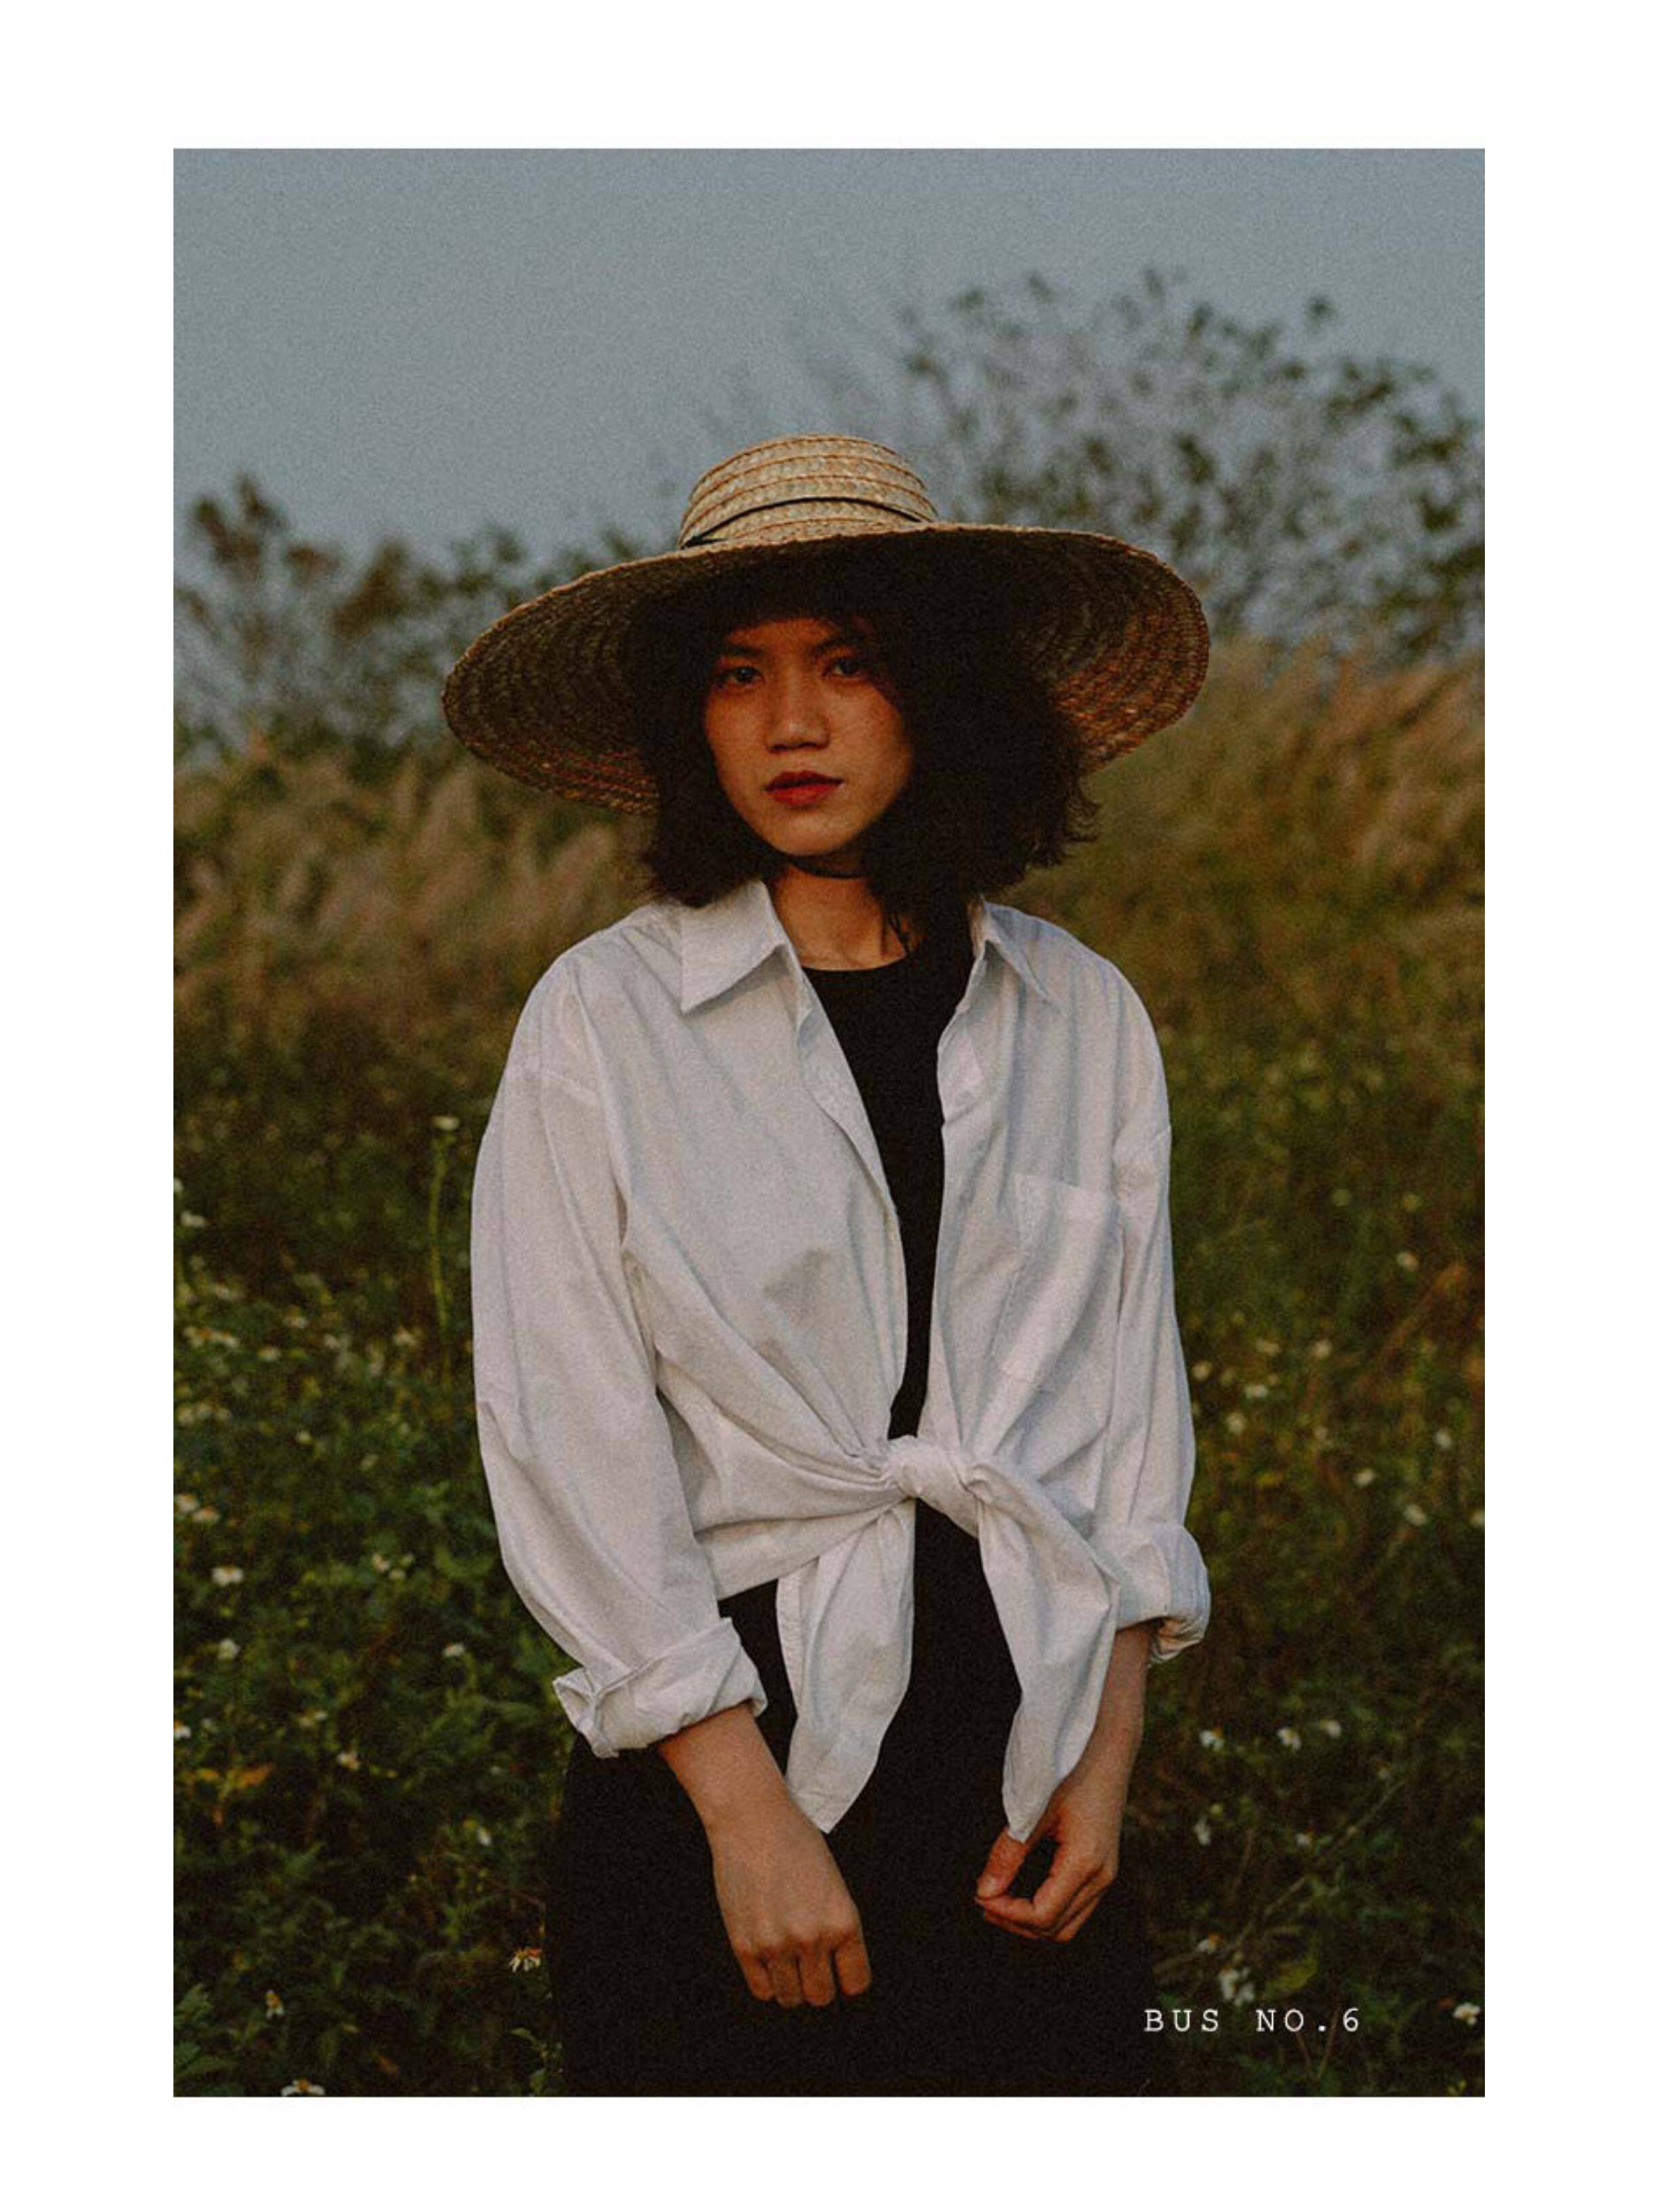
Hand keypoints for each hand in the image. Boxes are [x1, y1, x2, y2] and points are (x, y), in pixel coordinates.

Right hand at [707, 1791, 873, 2008]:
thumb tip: (834, 1968)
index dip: (847, 1980)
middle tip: (811, 1966)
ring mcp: (777, 1945)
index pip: (856, 1982)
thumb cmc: (795, 1842)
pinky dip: (767, 1981)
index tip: (840, 1974)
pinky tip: (768, 1958)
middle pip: (821, 1996)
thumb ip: (835, 1927)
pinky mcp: (745, 1946)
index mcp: (843, 1921)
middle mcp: (812, 1938)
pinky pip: (762, 1990)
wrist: (752, 1819)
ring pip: (791, 1998)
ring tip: (788, 1961)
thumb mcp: (833, 1883)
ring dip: (791, 1985)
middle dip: (818, 1984)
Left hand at [972, 1734, 1136, 1945]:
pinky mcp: (1103, 1867)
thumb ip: (1009, 1852)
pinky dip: (1046, 1908)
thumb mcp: (1034, 1808)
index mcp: (1085, 1863)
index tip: (980, 1894)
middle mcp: (1102, 1877)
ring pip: (1067, 1924)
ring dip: (1031, 1920)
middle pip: (1056, 1929)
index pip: (1042, 1915)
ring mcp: (1106, 1874)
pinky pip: (1075, 1907)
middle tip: (984, 1899)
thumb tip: (984, 1891)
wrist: (1106, 1744)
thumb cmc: (1070, 1769)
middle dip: (1016, 1922)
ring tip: (998, 1898)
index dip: (1007, 1913)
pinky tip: (1021, 1889)